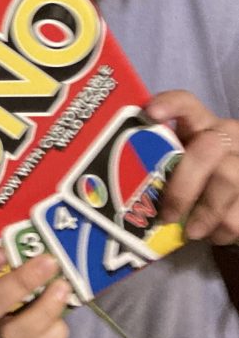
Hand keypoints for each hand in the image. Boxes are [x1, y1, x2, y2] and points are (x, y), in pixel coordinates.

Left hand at [146, 90, 238, 245]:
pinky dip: (222, 229)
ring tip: (190, 232)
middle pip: (207, 148)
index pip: (187, 102)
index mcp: (200, 123)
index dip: (170, 104)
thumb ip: (159, 165)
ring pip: (227, 180)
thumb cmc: (195, 181)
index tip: (150, 114)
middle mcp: (226, 136)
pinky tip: (212, 235)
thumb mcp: (178, 166)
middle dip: (183, 185)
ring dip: (204, 213)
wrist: (235, 201)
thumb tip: (111, 187)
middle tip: (167, 214)